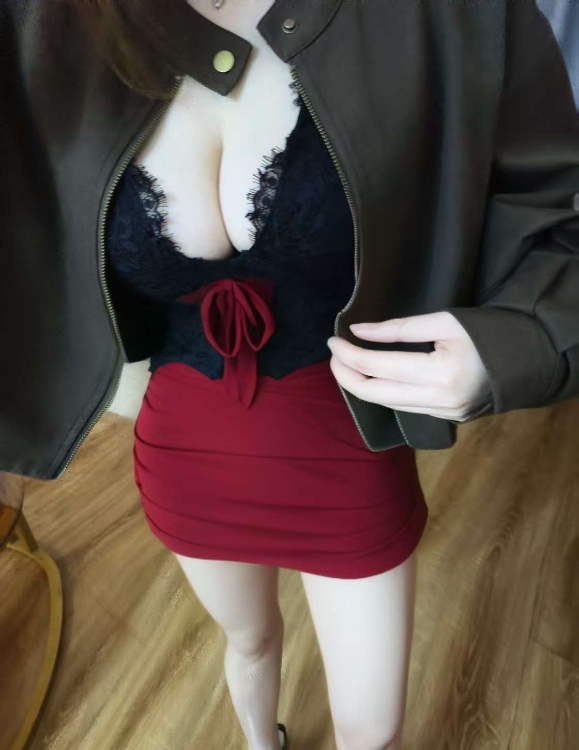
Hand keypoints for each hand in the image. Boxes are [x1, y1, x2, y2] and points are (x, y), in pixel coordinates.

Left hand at [326, 311, 492, 422]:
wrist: (528, 358)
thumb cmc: (489, 331)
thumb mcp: (445, 320)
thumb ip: (398, 329)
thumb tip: (358, 331)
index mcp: (441, 374)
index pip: (377, 367)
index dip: (348, 354)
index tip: (332, 340)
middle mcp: (440, 402)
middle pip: (374, 394)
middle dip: (345, 375)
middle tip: (333, 354)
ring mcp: (444, 415)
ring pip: (386, 405)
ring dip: (361, 385)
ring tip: (347, 363)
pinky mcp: (446, 419)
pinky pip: (404, 406)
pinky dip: (383, 391)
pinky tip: (375, 376)